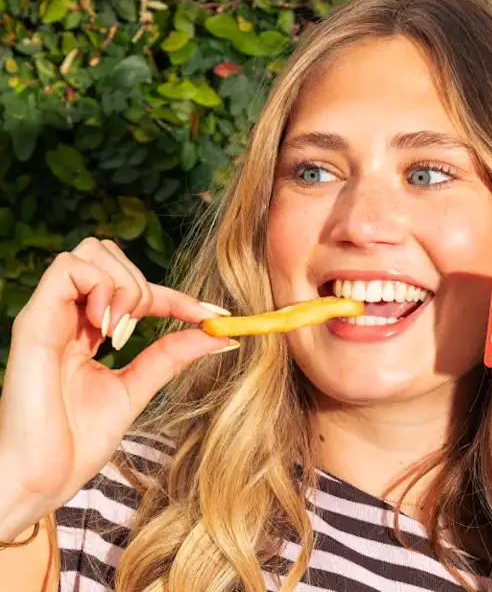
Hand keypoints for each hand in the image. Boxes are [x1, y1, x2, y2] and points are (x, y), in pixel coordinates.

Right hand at [0, 238, 235, 538]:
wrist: (39, 480)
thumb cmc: (75, 442)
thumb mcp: (135, 389)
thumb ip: (169, 356)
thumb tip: (216, 334)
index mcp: (86, 332)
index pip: (135, 290)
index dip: (176, 297)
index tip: (211, 315)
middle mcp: (65, 317)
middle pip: (107, 254)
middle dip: (143, 283)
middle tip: (144, 328)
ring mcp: (48, 316)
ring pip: (90, 252)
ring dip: (124, 283)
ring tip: (124, 330)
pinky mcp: (33, 323)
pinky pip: (67, 269)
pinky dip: (100, 286)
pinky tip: (107, 326)